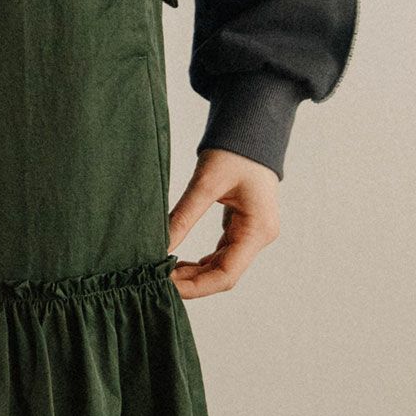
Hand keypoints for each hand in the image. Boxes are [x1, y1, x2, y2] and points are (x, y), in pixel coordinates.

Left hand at [168, 149, 280, 298]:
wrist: (253, 128)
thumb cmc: (235, 150)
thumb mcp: (205, 183)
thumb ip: (183, 217)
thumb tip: (158, 248)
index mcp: (258, 229)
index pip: (226, 275)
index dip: (195, 287)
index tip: (165, 286)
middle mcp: (259, 236)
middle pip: (223, 275)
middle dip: (190, 282)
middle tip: (156, 280)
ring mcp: (252, 234)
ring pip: (220, 267)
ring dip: (193, 274)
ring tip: (162, 272)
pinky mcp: (242, 228)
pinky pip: (220, 255)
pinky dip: (198, 263)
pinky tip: (176, 262)